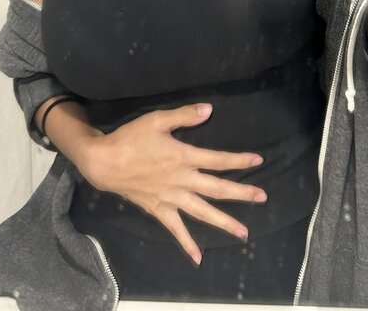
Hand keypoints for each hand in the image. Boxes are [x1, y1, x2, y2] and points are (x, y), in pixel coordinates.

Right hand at [77, 102, 265, 263]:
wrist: (104, 162)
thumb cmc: (131, 138)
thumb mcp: (157, 119)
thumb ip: (184, 116)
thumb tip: (209, 110)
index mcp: (183, 157)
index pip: (217, 160)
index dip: (238, 160)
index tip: (258, 160)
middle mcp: (181, 180)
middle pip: (216, 188)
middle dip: (241, 193)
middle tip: (262, 197)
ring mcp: (171, 198)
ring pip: (202, 212)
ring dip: (224, 222)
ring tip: (243, 233)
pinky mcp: (159, 210)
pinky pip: (176, 229)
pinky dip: (187, 243)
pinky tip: (198, 257)